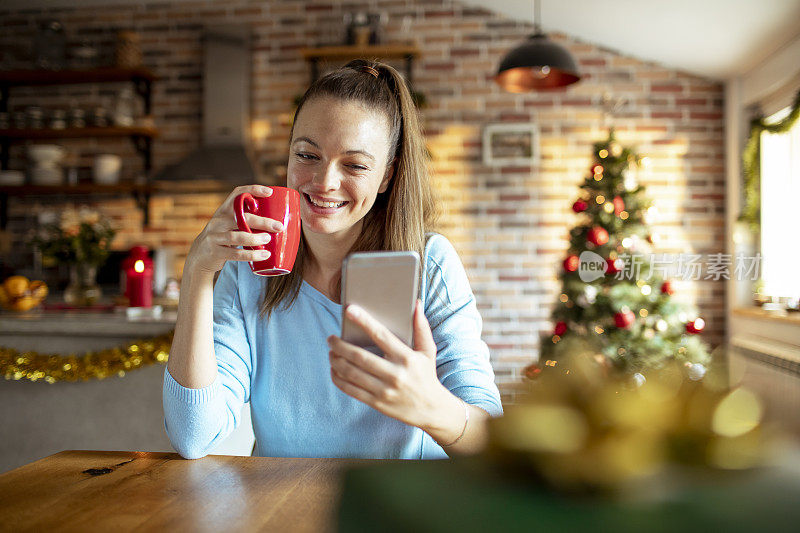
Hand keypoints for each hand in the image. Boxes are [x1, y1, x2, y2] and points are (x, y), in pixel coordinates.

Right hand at [184, 184, 284, 275]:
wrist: (200, 256)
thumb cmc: (223, 238)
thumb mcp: (229, 225)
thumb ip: (245, 221)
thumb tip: (276, 221)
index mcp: (224, 211)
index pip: (236, 194)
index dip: (253, 190)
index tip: (269, 192)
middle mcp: (218, 221)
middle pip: (241, 217)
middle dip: (262, 221)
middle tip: (279, 226)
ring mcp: (215, 236)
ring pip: (236, 236)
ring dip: (255, 238)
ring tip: (269, 239)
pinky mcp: (215, 252)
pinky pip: (235, 254)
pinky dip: (251, 255)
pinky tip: (264, 255)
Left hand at [327, 299, 450, 430]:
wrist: (431, 409)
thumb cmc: (427, 376)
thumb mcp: (428, 351)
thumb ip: (421, 328)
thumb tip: (416, 303)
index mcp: (406, 358)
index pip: (381, 335)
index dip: (364, 321)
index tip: (349, 310)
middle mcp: (395, 374)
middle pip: (359, 356)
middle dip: (340, 345)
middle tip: (331, 338)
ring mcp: (384, 390)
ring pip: (352, 373)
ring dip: (336, 361)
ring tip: (331, 352)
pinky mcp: (377, 403)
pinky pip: (351, 390)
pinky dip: (338, 379)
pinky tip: (334, 370)